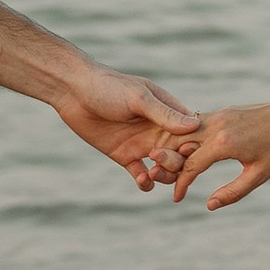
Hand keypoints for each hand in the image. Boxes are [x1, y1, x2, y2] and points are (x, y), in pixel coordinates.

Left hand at [49, 62, 201, 189]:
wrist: (74, 92)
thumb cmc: (109, 87)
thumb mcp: (139, 99)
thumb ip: (164, 114)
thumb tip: (195, 126)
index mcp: (168, 113)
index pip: (192, 134)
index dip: (194, 146)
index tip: (187, 151)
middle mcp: (159, 131)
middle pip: (180, 155)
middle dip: (176, 163)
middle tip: (159, 160)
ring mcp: (142, 144)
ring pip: (164, 169)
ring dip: (163, 175)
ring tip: (151, 173)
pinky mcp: (124, 155)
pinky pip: (141, 175)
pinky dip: (145, 182)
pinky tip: (142, 180)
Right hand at [165, 96, 269, 210]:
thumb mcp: (259, 174)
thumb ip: (233, 192)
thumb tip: (209, 205)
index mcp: (223, 144)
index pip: (190, 166)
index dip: (181, 185)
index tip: (177, 199)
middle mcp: (215, 126)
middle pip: (177, 144)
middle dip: (166, 162)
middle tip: (159, 179)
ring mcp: (218, 115)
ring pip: (183, 131)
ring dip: (173, 147)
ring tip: (167, 166)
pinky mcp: (223, 112)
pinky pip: (196, 125)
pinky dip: (185, 137)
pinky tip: (184, 149)